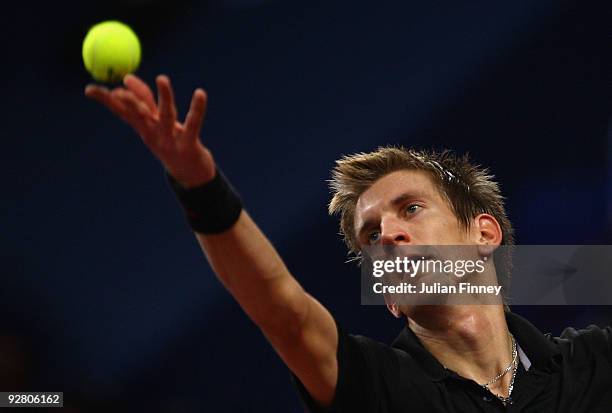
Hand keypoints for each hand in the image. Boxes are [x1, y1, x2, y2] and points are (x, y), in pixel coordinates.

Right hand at [85, 74, 215, 187]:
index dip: (106, 100)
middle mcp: (154, 133)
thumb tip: (125, 78)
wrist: (190, 173)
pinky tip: (200, 94)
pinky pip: (194, 124)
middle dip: (130, 102)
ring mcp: (171, 140)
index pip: (122, 111)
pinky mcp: (189, 145)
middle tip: (119, 90)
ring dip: (165, 97)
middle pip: (139, 115)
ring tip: (162, 78)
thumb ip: (143, 100)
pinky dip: (197, 109)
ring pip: (166, 116)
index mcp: (143, 127)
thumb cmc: (170, 142)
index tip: (89, 89)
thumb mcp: (154, 122)